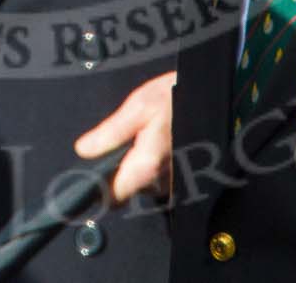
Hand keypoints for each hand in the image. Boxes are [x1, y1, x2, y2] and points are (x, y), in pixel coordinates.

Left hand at [73, 71, 176, 202]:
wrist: (210, 97)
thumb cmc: (177, 98)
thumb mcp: (139, 106)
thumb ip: (110, 132)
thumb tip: (85, 149)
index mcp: (146, 167)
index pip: (112, 197)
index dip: (99, 188)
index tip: (92, 176)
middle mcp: (162, 182)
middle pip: (128, 189)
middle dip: (122, 168)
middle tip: (127, 140)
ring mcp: (175, 182)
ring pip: (144, 183)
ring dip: (139, 164)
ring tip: (146, 137)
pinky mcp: (184, 178)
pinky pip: (160, 178)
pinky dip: (155, 163)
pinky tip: (159, 143)